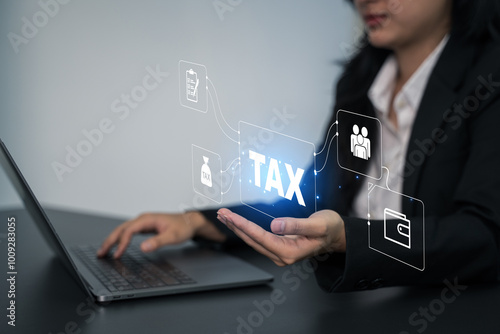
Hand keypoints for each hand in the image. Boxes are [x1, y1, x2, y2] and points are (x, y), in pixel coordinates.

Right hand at [97, 212, 225, 257]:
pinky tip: (117, 247)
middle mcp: (143, 219)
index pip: (129, 230)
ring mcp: (143, 222)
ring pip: (123, 230)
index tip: (117, 255)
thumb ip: (158, 242)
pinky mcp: (144, 227)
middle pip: (121, 229)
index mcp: (147, 219)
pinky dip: (120, 239)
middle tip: (101, 253)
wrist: (189, 222)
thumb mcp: (173, 236)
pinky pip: (128, 233)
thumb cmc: (182, 227)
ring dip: (113, 240)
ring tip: (104, 252)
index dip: (122, 243)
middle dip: (110, 241)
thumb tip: (143, 248)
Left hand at [217, 208, 345, 265]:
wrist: (337, 235)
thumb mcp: (317, 225)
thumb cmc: (330, 229)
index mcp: (290, 252)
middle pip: (252, 240)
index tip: (231, 217)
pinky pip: (258, 239)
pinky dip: (246, 230)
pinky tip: (239, 223)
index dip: (244, 226)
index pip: (261, 237)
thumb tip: (275, 225)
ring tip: (225, 217)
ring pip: (253, 240)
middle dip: (235, 226)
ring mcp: (279, 253)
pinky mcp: (279, 248)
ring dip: (238, 228)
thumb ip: (296, 225)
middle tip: (221, 213)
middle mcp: (282, 256)